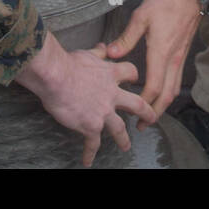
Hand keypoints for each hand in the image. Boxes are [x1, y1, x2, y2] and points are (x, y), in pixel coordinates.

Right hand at [15, 33, 155, 166]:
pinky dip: (90, 153)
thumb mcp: (87, 53)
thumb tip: (104, 47)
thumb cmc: (68, 62)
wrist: (57, 76)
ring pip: (119, 129)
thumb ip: (98, 53)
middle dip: (146, 112)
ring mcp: (103, 112)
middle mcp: (112, 94)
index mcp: (111, 74)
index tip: (134, 78)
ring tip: (126, 146)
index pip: (131, 73)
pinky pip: (93, 143)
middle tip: (151, 118)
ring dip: (123, 139)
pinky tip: (88, 161)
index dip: (133, 76)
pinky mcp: (91, 125)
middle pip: (137, 104)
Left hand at [106, 0, 201, 119]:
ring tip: (151, 115)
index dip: (144, 102)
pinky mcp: (183, 55)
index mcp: (160, 52)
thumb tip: (111, 55)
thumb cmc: (165, 3)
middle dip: (154, 112)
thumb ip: (126, 38)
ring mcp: (180, 59)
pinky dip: (169, 93)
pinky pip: (177, 80)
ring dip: (163, 106)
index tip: (133, 112)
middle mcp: (172, 60)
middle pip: (167, 95)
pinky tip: (162, 94)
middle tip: (143, 125)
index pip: (154, 86)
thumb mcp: (141, 16)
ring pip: (174, 90)